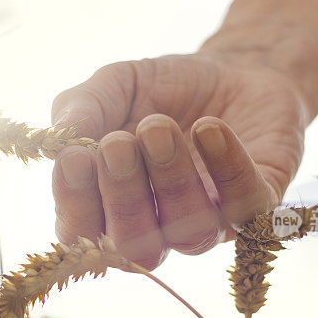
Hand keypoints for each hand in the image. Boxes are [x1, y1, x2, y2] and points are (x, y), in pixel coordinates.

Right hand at [51, 51, 309, 269]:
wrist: (234, 68)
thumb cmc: (164, 89)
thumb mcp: (115, 85)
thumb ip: (83, 107)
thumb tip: (58, 140)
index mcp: (112, 208)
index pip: (82, 237)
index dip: (75, 207)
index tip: (73, 158)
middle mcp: (159, 227)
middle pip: (136, 249)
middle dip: (124, 197)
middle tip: (120, 142)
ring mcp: (211, 221)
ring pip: (191, 233)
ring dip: (171, 180)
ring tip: (161, 125)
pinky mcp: (258, 205)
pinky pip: (244, 205)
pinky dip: (225, 167)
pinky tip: (210, 128)